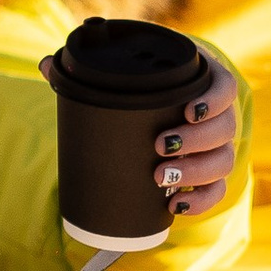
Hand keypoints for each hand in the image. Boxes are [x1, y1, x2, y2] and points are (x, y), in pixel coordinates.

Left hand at [38, 50, 241, 216]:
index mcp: (204, 82)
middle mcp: (218, 115)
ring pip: (223, 161)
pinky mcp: (211, 174)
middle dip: (195, 141)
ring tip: (160, 178)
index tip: (188, 110)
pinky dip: (199, 201)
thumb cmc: (145, 84)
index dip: (212, 100)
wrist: (159, 106)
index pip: (224, 88)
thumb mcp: (129, 71)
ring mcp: (217, 146)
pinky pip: (216, 191)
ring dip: (195, 172)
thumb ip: (90, 67)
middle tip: (159, 145)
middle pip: (224, 129)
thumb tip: (46, 65)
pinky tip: (174, 205)